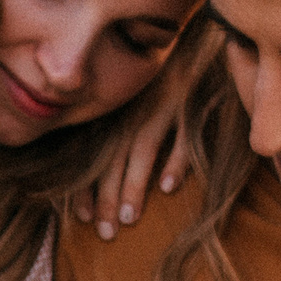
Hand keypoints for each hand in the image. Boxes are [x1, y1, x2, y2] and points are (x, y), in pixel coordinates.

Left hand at [69, 71, 190, 241]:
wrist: (199, 47)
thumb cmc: (168, 85)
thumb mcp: (140, 109)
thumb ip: (125, 137)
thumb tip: (109, 179)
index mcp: (121, 117)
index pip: (99, 156)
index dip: (88, 186)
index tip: (81, 218)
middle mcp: (136, 114)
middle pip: (115, 159)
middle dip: (107, 197)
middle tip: (105, 233)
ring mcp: (163, 108)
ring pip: (142, 149)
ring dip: (133, 184)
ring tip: (129, 218)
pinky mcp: (191, 105)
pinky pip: (182, 136)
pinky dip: (174, 161)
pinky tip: (167, 187)